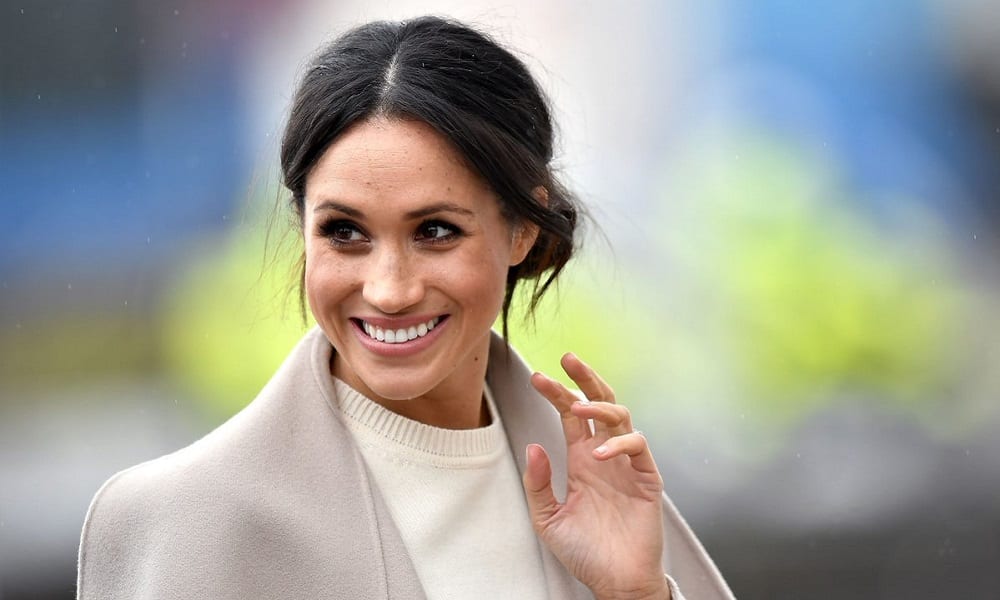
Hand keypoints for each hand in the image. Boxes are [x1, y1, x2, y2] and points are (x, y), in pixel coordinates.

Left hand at [523, 353, 670, 599]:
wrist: (614, 582)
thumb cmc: (584, 552)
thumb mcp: (547, 518)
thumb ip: (538, 484)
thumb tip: (534, 445)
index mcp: (581, 459)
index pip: (569, 415)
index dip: (555, 393)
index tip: (536, 377)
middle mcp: (604, 454)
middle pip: (599, 403)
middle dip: (585, 378)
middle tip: (568, 359)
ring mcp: (627, 463)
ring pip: (620, 417)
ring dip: (598, 407)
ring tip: (577, 408)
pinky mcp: (647, 478)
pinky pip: (638, 446)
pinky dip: (620, 443)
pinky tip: (600, 453)